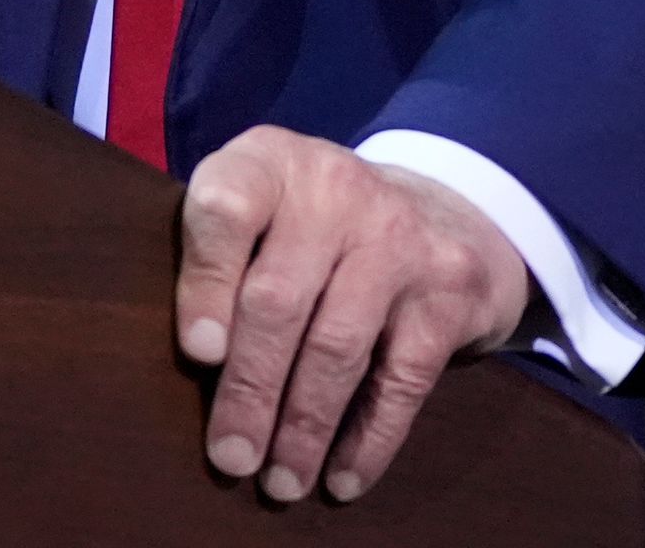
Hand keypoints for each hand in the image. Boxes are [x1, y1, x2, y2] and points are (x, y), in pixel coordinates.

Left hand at [175, 127, 529, 504]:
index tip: (198, 355)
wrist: (442, 210)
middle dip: (249, 391)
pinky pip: (402, 379)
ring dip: (303, 427)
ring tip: (279, 481)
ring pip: (337, 347)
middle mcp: (337, 187)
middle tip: (229, 455)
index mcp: (272, 163)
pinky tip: (343, 477)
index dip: (206, 283)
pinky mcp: (448, 289)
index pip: (227, 207)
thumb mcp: (264, 210)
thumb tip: (196, 362)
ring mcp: (399, 237)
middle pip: (278, 299)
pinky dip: (370, 438)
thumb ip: (219, 258)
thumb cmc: (314, 226)